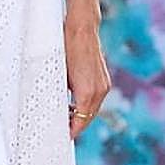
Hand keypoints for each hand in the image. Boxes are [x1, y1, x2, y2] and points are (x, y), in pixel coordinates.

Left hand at [65, 18, 110, 138]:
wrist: (81, 29)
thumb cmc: (66, 48)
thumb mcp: (60, 74)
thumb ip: (63, 93)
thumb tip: (60, 106)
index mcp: (87, 93)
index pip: (81, 121)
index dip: (73, 130)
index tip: (65, 135)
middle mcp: (99, 91)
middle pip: (89, 117)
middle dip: (78, 124)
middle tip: (64, 129)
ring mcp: (104, 85)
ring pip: (93, 108)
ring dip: (83, 114)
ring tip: (68, 117)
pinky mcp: (104, 79)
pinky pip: (96, 98)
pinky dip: (87, 103)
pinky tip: (76, 102)